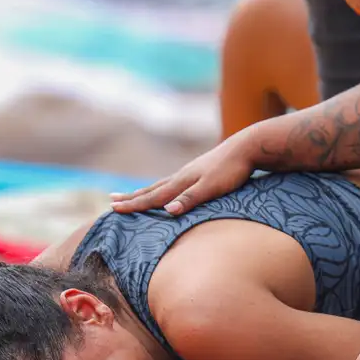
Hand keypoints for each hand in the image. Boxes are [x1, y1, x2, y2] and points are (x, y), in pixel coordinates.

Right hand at [110, 133, 255, 214]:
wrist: (247, 148)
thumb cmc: (231, 170)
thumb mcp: (212, 188)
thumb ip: (190, 199)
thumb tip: (168, 211)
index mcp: (181, 182)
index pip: (152, 196)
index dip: (133, 204)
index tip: (112, 208)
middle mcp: (180, 176)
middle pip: (150, 189)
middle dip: (131, 198)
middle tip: (111, 201)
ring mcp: (188, 173)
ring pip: (160, 185)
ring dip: (143, 192)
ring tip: (131, 195)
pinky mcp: (198, 172)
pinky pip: (171, 183)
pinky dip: (160, 188)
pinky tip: (164, 189)